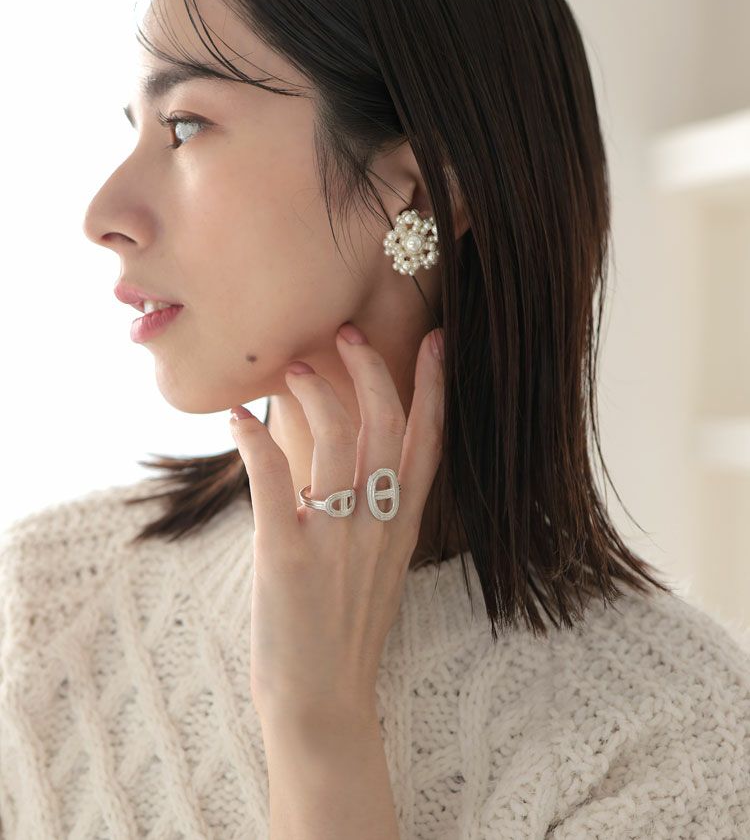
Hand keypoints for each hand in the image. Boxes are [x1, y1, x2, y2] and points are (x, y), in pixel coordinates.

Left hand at [228, 322, 444, 728]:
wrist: (323, 703)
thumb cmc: (345, 632)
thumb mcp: (379, 567)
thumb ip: (376, 515)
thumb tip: (354, 463)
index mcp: (403, 526)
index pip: (430, 442)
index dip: (434, 387)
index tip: (434, 339)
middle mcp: (379, 524)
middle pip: (387, 425)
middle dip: (370, 368)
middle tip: (345, 332)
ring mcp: (336, 538)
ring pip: (335, 438)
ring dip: (312, 391)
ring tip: (289, 368)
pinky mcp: (287, 555)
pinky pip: (272, 480)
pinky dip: (253, 441)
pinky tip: (237, 420)